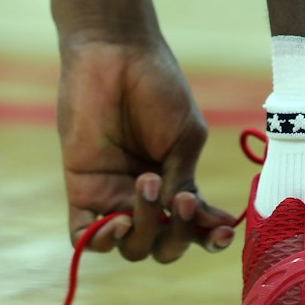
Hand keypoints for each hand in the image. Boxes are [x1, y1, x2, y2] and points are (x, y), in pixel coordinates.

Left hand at [56, 36, 237, 261]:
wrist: (116, 57)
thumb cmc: (157, 89)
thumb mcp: (184, 137)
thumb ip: (182, 179)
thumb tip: (179, 216)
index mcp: (175, 184)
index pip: (192, 227)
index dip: (208, 237)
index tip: (222, 232)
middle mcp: (144, 197)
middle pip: (162, 246)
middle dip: (177, 235)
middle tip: (181, 200)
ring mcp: (113, 194)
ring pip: (130, 245)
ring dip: (145, 227)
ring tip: (148, 182)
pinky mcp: (82, 188)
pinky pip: (84, 237)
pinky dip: (101, 241)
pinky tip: (117, 221)